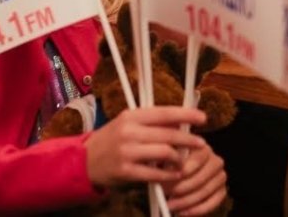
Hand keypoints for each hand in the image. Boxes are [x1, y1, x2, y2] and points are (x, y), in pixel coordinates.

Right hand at [85, 106, 206, 187]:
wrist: (84, 161)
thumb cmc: (112, 140)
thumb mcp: (128, 124)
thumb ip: (151, 123)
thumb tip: (180, 123)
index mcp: (132, 116)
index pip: (164, 112)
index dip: (186, 115)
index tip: (203, 118)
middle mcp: (129, 131)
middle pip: (168, 134)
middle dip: (188, 139)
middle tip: (201, 143)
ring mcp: (127, 152)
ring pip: (164, 153)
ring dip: (179, 159)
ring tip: (183, 162)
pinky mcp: (126, 171)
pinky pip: (155, 173)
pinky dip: (168, 174)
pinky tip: (174, 175)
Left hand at [164, 140, 226, 215]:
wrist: (184, 172)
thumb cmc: (173, 163)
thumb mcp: (168, 156)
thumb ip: (167, 159)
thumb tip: (162, 172)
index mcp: (203, 147)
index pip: (196, 159)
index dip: (181, 172)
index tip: (166, 180)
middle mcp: (215, 160)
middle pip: (200, 178)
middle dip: (180, 189)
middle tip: (165, 195)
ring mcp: (220, 176)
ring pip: (204, 192)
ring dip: (185, 201)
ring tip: (169, 205)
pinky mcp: (222, 191)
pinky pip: (211, 204)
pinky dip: (195, 210)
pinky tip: (182, 212)